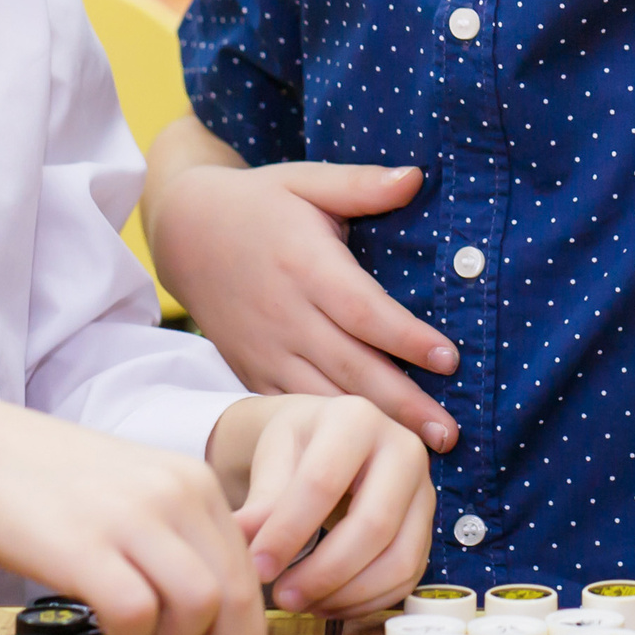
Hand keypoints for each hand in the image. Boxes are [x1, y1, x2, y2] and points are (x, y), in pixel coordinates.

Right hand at [0, 393, 267, 634]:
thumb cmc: (48, 482)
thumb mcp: (133, 491)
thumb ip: (174, 539)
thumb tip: (205, 616)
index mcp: (193, 482)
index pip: (248, 571)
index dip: (247, 631)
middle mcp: (174, 493)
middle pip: (236, 595)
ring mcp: (131, 517)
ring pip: (201, 606)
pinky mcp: (85, 545)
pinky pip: (137, 613)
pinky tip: (110, 627)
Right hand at [148, 143, 457, 451]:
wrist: (184, 232)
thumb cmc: (257, 204)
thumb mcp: (305, 181)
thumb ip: (360, 185)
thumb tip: (417, 177)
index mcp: (304, 263)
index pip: (361, 308)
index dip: (405, 336)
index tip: (449, 359)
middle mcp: (285, 312)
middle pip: (349, 365)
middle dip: (401, 403)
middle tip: (449, 434)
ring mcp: (265, 347)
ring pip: (322, 395)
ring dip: (371, 428)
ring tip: (421, 456)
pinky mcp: (251, 368)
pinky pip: (290, 407)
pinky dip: (324, 434)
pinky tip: (361, 457)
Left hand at [211, 395, 431, 617]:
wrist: (327, 442)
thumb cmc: (297, 446)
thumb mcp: (272, 459)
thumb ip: (261, 502)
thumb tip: (242, 544)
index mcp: (356, 419)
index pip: (322, 482)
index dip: (288, 531)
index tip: (257, 566)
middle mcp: (403, 450)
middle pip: (373, 525)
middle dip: (323, 573)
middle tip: (282, 597)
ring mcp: (423, 491)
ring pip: (398, 560)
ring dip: (346, 594)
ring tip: (300, 602)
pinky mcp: (427, 528)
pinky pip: (407, 577)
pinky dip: (366, 601)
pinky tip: (326, 603)